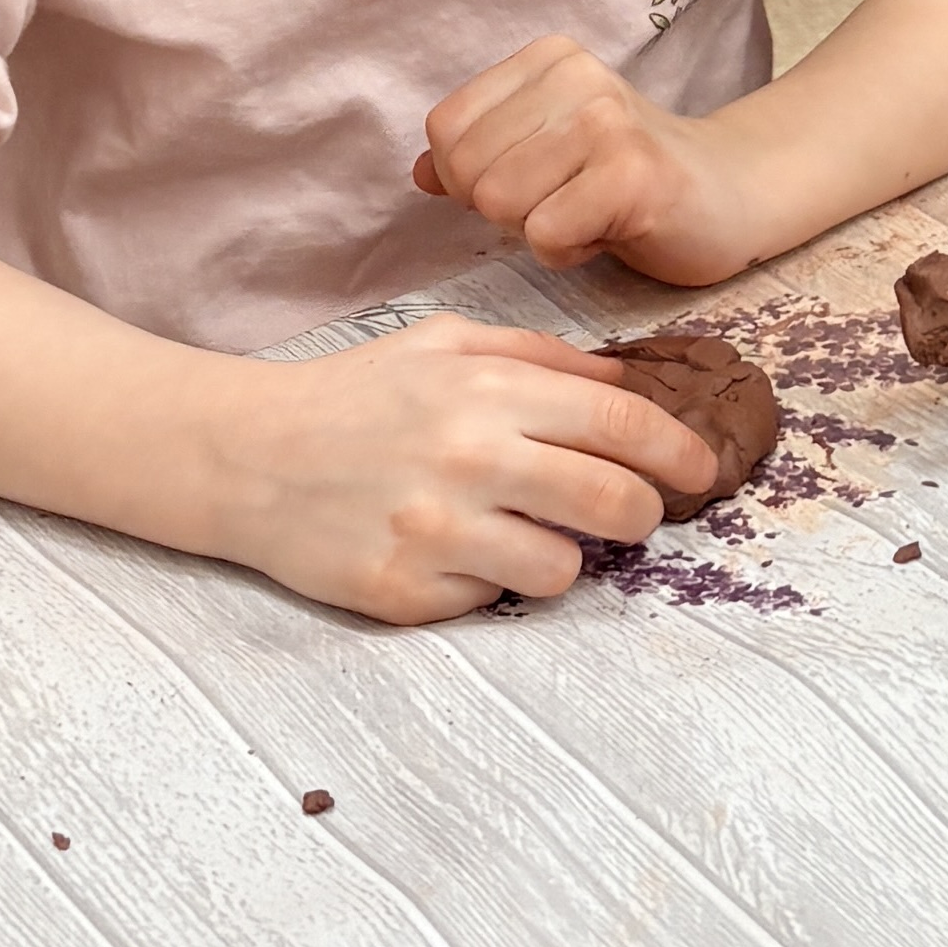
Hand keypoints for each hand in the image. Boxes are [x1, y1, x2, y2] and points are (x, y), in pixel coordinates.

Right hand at [206, 317, 719, 622]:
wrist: (247, 456)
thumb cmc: (356, 395)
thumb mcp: (445, 344)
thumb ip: (542, 357)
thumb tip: (631, 380)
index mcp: (488, 391)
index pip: (623, 425)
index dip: (678, 453)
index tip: (700, 472)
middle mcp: (469, 461)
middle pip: (615, 506)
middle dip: (644, 514)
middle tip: (636, 514)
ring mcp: (435, 534)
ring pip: (562, 570)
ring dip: (563, 556)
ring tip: (524, 530)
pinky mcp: (403, 594)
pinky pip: (490, 601)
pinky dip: (487, 581)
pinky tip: (454, 551)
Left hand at [414, 34, 763, 285]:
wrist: (731, 196)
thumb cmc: (628, 178)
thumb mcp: (546, 148)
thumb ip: (479, 153)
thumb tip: (417, 173)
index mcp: (547, 58)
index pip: (445, 129)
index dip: (470, 178)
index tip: (533, 182)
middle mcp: (577, 76)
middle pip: (468, 170)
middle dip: (505, 209)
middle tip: (566, 202)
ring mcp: (607, 121)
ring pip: (500, 203)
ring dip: (539, 231)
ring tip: (590, 213)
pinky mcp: (632, 174)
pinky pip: (545, 235)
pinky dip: (568, 253)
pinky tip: (610, 232)